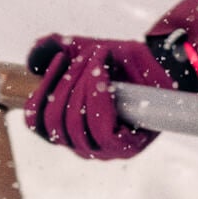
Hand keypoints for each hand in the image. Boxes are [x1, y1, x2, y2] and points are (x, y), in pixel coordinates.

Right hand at [22, 34, 181, 159]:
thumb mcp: (85, 50)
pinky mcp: (125, 149)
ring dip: (83, 86)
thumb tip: (34, 56)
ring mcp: (102, 150)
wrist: (163, 64)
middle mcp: (80, 143)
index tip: (57, 59)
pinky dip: (97, 98)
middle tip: (85, 55)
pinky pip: (100, 129)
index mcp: (65, 126)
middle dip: (66, 82)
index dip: (40, 90)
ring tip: (98, 60)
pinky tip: (103, 75)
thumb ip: (57, 49)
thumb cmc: (123, 63)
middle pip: (55, 121)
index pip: (36, 120)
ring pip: (76, 124)